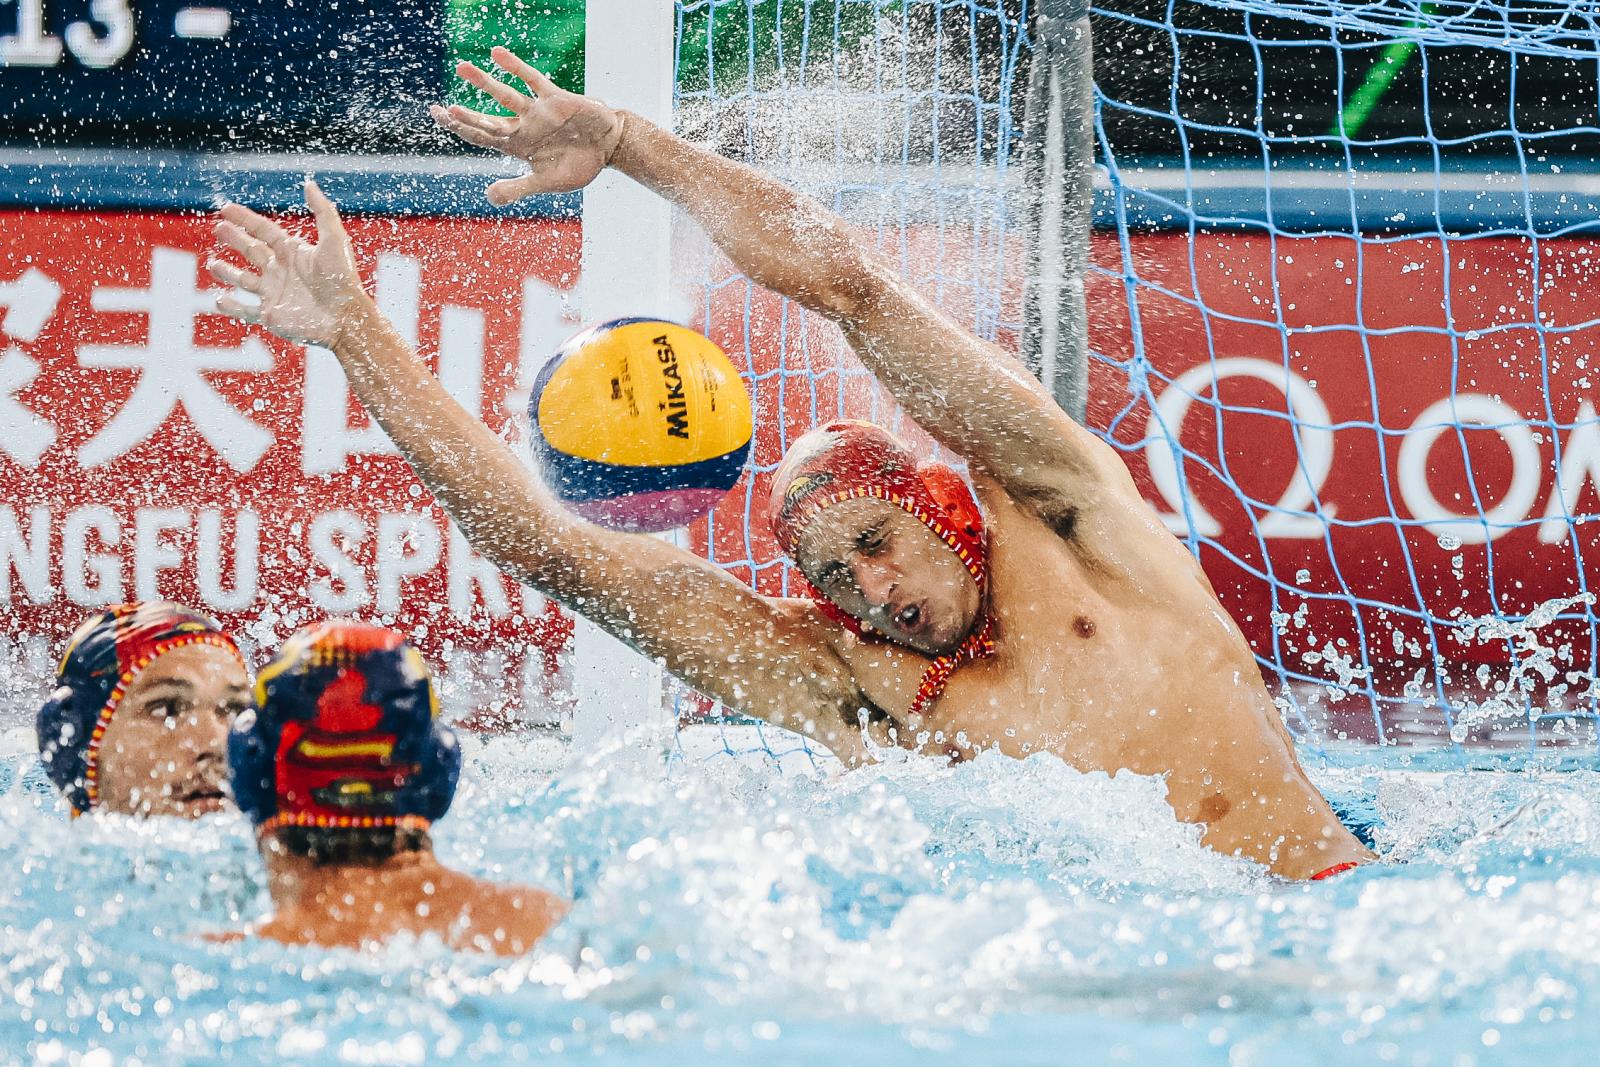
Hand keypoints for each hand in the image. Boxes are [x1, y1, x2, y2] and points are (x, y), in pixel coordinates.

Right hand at [209, 180, 365, 347]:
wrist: (347, 318)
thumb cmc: (343, 279)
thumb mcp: (334, 240)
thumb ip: (322, 211)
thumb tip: (309, 183)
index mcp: (293, 252)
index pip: (263, 231)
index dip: (245, 219)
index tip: (225, 208)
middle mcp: (281, 271)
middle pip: (252, 251)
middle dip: (234, 240)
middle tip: (218, 229)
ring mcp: (274, 294)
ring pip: (243, 280)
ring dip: (227, 272)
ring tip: (212, 265)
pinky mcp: (270, 316)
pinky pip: (244, 311)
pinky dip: (230, 306)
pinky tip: (218, 299)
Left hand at [430, 46, 623, 205]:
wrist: (609, 147)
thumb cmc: (579, 165)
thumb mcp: (547, 182)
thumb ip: (519, 188)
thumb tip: (489, 197)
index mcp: (518, 146)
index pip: (482, 136)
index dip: (460, 127)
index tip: (439, 115)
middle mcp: (522, 126)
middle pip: (487, 120)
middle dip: (463, 116)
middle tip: (437, 110)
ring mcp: (537, 112)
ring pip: (505, 97)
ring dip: (484, 84)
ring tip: (462, 68)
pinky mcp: (555, 99)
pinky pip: (532, 80)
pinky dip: (515, 67)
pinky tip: (497, 54)